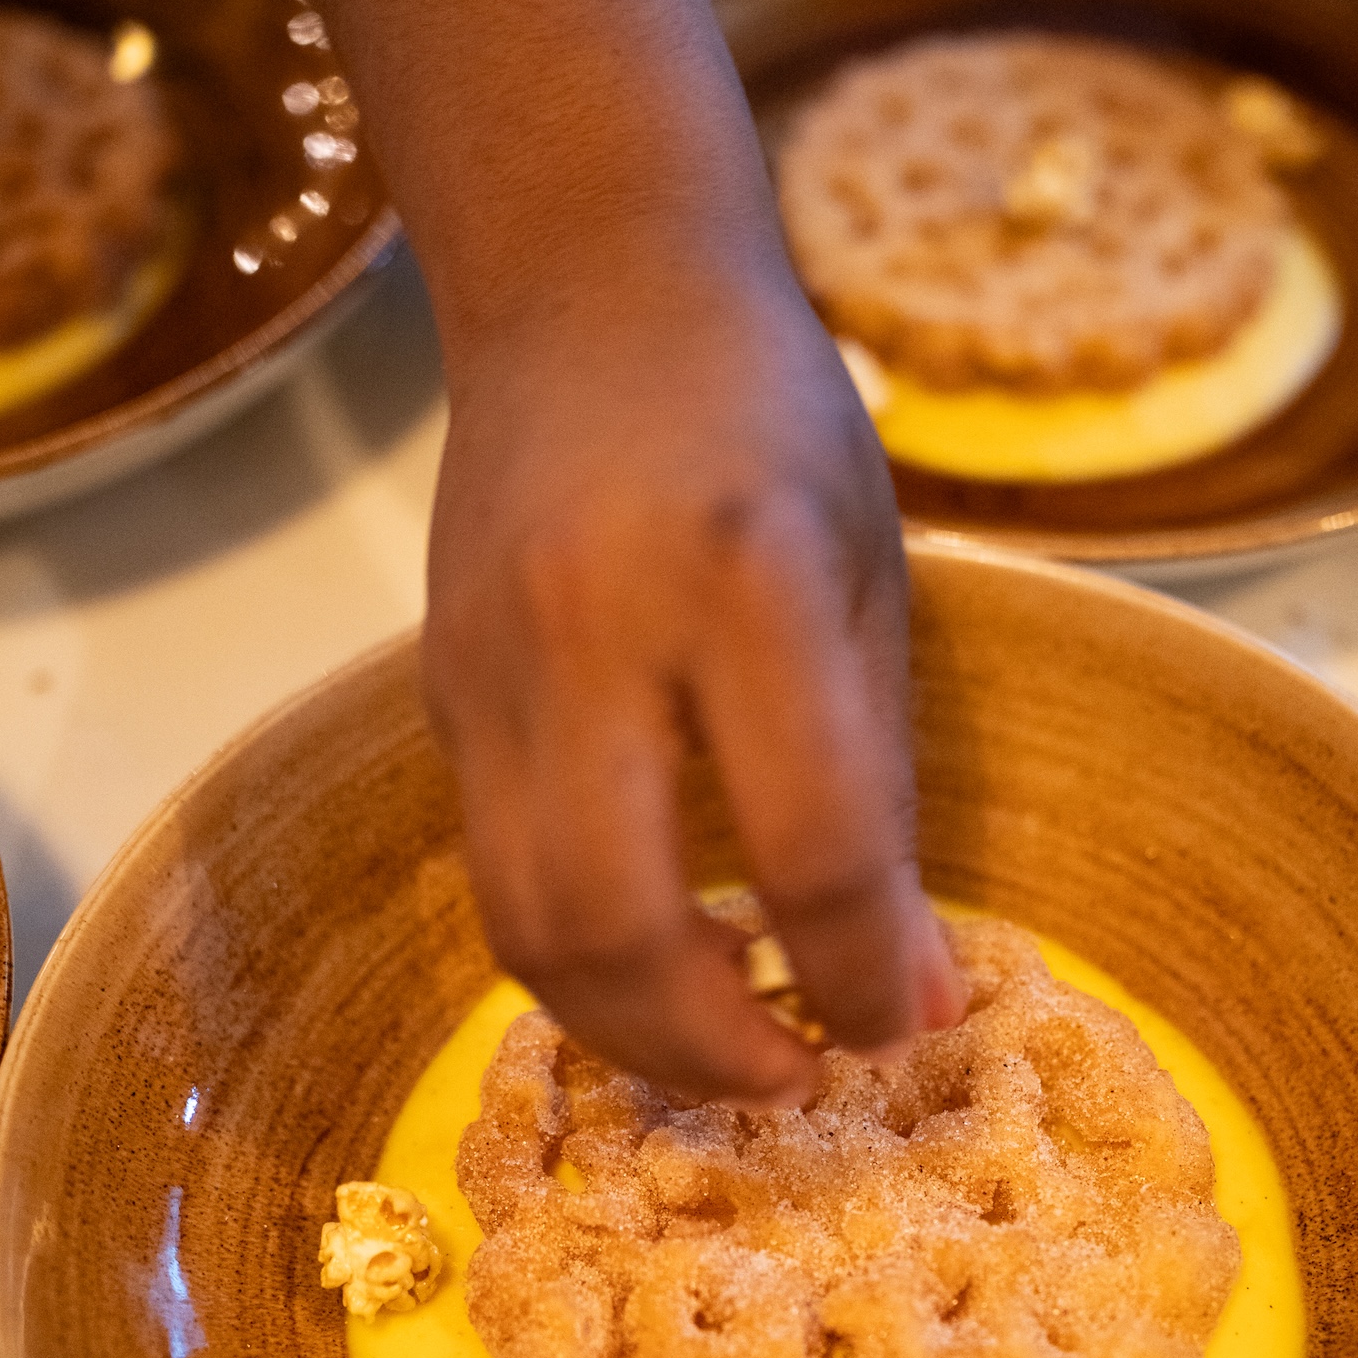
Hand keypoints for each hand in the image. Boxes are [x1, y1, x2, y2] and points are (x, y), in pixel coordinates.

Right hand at [423, 226, 966, 1103]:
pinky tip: (665, 956)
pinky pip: (497, 871)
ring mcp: (490, 665)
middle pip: (619, 922)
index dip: (873, 972)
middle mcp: (594, 627)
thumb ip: (884, 783)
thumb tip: (918, 989)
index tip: (918, 1025)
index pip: (814, 841)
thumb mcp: (872, 573)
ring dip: (632, 1029)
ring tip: (732, 1039)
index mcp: (748, 578)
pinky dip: (580, 956)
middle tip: (803, 1078)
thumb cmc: (770, 413)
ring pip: (525, 926)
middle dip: (718, 1047)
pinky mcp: (439, 691)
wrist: (584, 279)